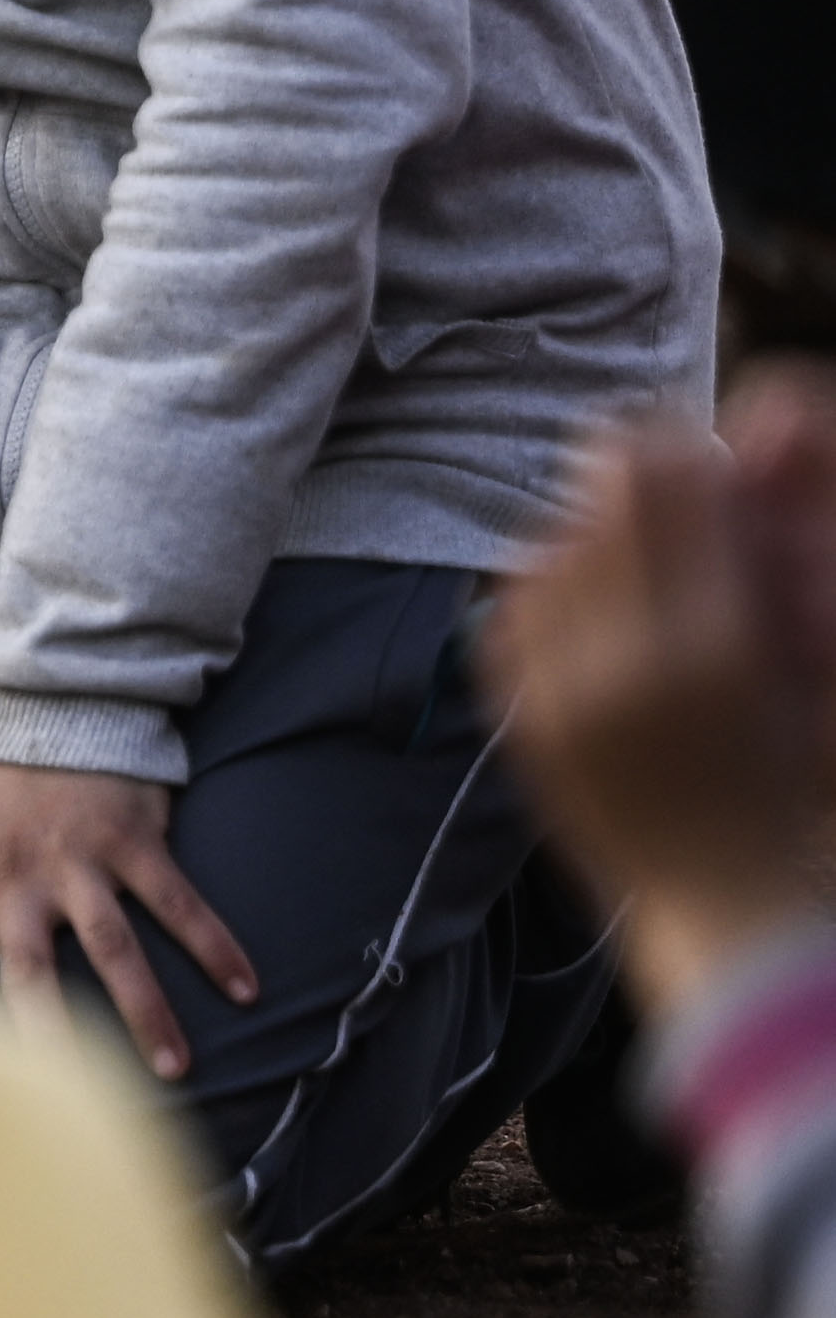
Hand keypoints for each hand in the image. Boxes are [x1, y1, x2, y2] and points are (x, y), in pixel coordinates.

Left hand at [0, 759, 256, 1081]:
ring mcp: (79, 865)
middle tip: (66, 1103)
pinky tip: (246, 988)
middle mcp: (20, 885)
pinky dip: (213, 944)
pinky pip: (179, 902)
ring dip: (145, 1009)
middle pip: (28, 973)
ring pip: (112, 948)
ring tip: (175, 1067)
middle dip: (45, 1034)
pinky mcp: (133, 843)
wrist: (52, 711)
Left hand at [496, 368, 835, 1009]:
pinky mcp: (516, 715)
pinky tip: (615, 631)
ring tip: (665, 596)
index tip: (716, 466)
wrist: (732, 913)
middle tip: (702, 539)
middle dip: (649, 494)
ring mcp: (552, 696)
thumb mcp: (831, 654)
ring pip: (549, 540)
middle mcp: (616, 667)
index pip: (660, 471)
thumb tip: (782, 404)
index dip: (686, 446)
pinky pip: (513, 601)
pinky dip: (559, 595)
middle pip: (598, 495)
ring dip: (601, 540)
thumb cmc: (808, 780)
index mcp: (716, 650)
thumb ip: (804, 524)